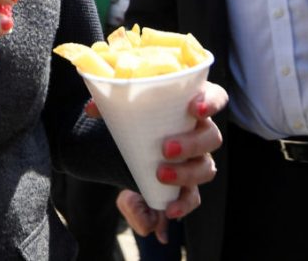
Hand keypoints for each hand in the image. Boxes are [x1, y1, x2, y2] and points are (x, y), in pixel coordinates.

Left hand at [112, 82, 226, 237]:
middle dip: (192, 144)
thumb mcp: (121, 109)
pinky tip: (169, 210)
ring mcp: (197, 159)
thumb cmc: (134, 119)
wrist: (128, 146)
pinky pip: (193, 197)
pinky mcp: (187, 183)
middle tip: (166, 148)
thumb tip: (92, 109)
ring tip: (160, 173)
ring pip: (206, 167)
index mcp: (190, 105)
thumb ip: (106, 106)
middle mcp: (200, 132)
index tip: (196, 108)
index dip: (212, 102)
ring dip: (186, 173)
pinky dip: (183, 204)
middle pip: (211, 137)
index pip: (215, 97)